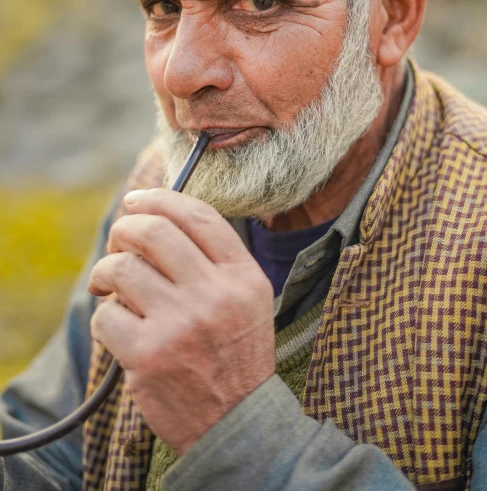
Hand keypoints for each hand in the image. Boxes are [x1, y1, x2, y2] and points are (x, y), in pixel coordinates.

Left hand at [88, 188, 274, 454]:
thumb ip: (215, 258)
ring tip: (107, 284)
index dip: (160, 198)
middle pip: (153, 232)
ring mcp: (180, 324)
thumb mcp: (247, 298)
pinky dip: (105, 316)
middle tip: (117, 242)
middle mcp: (215, 295)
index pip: (197, 215)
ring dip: (105, 272)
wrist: (237, 422)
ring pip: (122, 269)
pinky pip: (106, 315)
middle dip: (124, 229)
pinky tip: (118, 325)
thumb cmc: (234, 352)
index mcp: (243, 276)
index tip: (136, 200)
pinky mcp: (147, 355)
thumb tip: (159, 216)